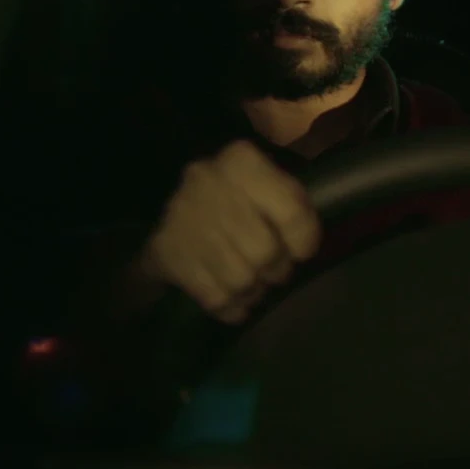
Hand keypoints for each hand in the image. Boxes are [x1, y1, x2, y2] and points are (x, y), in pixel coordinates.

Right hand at [138, 140, 322, 324]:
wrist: (172, 213)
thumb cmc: (237, 202)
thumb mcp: (268, 187)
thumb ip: (293, 206)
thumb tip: (305, 246)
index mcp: (241, 161)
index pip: (291, 211)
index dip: (304, 240)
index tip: (302, 251)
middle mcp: (208, 182)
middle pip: (263, 251)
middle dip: (276, 269)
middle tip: (273, 270)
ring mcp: (182, 217)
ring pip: (240, 279)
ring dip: (253, 291)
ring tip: (252, 285)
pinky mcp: (165, 250)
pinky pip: (214, 297)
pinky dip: (231, 307)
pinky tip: (232, 299)